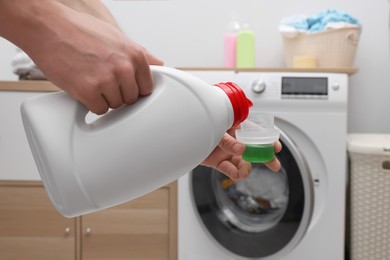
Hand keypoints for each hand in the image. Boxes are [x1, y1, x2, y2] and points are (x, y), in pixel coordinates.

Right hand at [3, 1, 162, 114]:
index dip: (134, 88)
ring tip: (92, 80)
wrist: (49, 28)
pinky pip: (99, 110)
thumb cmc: (80, 31)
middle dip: (118, 93)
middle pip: (131, 99)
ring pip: (115, 105)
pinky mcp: (88, 91)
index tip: (125, 86)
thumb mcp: (118, 37)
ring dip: (104, 98)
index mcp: (135, 55)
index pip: (147, 87)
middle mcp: (124, 68)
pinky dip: (91, 104)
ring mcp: (107, 80)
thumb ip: (141, 54)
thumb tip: (158, 65)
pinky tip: (84, 88)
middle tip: (103, 80)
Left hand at [201, 129, 281, 180]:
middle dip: (265, 158)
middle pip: (254, 150)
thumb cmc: (200, 124)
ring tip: (245, 171)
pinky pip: (229, 169)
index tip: (276, 147)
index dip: (268, 140)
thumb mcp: (217, 129)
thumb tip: (240, 149)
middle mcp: (234, 140)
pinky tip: (237, 174)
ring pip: (242, 162)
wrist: (182, 135)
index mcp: (237, 127)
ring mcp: (227, 152)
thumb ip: (228, 141)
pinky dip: (234, 172)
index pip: (257, 133)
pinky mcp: (218, 162)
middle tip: (275, 165)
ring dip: (246, 168)